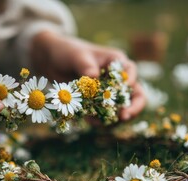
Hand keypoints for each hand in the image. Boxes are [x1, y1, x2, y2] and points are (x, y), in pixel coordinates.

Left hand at [31, 31, 145, 120]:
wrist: (51, 60)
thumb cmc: (68, 52)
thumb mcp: (77, 57)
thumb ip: (86, 66)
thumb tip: (94, 76)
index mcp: (116, 61)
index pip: (131, 71)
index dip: (130, 82)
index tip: (124, 89)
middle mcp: (117, 77)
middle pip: (136, 94)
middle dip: (133, 107)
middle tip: (123, 117)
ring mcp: (108, 91)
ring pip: (122, 108)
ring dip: (113, 117)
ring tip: (97, 121)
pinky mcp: (98, 102)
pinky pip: (105, 114)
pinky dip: (99, 120)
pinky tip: (89, 120)